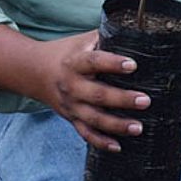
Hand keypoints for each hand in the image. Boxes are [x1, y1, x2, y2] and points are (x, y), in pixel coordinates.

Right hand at [31, 31, 149, 151]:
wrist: (34, 71)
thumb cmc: (68, 52)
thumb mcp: (82, 41)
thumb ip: (106, 37)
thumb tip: (139, 33)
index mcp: (75, 62)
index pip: (94, 62)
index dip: (112, 64)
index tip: (133, 65)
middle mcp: (71, 85)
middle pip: (97, 95)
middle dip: (122, 99)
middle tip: (145, 101)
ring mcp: (71, 105)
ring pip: (93, 118)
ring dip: (116, 125)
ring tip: (139, 127)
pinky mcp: (71, 118)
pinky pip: (85, 133)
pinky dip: (100, 142)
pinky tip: (118, 147)